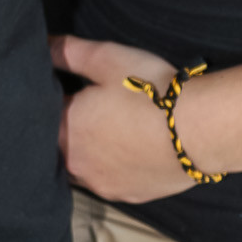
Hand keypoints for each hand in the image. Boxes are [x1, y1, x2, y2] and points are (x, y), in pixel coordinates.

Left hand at [50, 34, 194, 202]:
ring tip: (106, 129)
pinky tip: (127, 150)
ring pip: (82, 167)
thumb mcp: (106, 58)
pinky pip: (109, 180)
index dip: (53, 97)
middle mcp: (76, 165)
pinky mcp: (128, 196)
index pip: (43, 114)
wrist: (199, 131)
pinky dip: (111, 166)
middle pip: (59, 145)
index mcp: (65, 131)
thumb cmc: (148, 91)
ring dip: (87, 150)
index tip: (66, 85)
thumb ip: (68, 51)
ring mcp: (102, 185)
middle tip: (87, 106)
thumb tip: (42, 45)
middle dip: (67, 127)